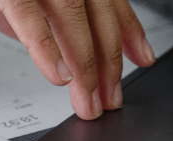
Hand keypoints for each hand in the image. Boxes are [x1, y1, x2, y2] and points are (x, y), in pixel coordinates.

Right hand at [0, 0, 156, 119]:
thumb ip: (36, 19)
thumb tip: (55, 52)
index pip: (109, 0)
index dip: (130, 30)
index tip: (142, 58)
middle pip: (97, 14)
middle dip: (107, 63)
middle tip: (109, 99)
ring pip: (73, 18)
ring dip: (84, 65)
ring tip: (86, 99)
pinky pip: (30, 16)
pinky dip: (47, 48)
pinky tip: (58, 76)